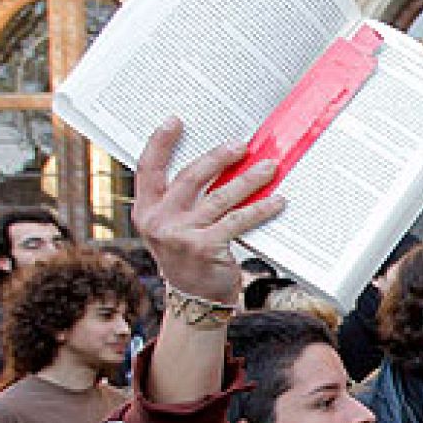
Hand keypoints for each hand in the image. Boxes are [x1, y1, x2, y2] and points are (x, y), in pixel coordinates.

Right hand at [131, 118, 285, 303]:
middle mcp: (158, 221)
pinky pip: (238, 221)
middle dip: (218, 157)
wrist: (195, 301)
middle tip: (241, 145)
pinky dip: (260, 209)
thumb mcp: (174, 229)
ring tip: (269, 167)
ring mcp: (181, 235)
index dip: (160, 143)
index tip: (175, 121)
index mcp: (146, 211)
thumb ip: (182, 202)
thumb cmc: (190, 259)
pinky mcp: (205, 247)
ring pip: (220, 197)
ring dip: (248, 180)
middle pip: (190, 177)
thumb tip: (218, 166)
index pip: (147, 169)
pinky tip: (277, 201)